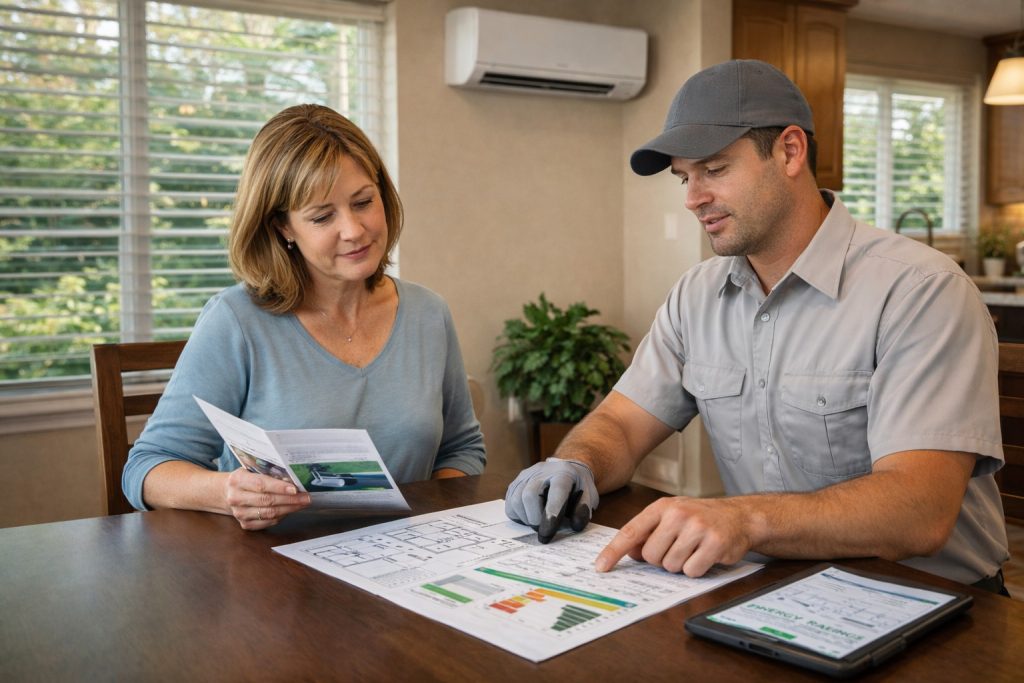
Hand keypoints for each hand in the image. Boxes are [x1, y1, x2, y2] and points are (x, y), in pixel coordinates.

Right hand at [224, 468, 310, 529]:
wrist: (226, 492)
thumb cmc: (246, 478)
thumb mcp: (252, 470)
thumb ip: (268, 473)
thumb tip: (292, 479)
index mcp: (237, 480)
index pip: (261, 484)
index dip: (279, 487)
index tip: (295, 489)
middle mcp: (235, 497)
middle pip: (267, 500)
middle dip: (290, 500)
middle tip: (306, 497)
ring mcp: (239, 513)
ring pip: (269, 513)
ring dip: (289, 509)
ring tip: (302, 504)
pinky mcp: (244, 524)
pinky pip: (267, 522)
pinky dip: (281, 517)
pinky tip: (290, 510)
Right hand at [505, 458, 597, 542]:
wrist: (565, 469)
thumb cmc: (577, 487)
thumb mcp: (589, 496)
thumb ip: (583, 510)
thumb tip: (575, 525)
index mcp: (563, 473)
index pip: (556, 491)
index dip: (551, 513)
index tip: (547, 533)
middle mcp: (541, 471)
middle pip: (529, 495)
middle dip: (535, 518)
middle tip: (544, 530)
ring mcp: (526, 476)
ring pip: (516, 500)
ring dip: (526, 518)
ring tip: (538, 522)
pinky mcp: (515, 483)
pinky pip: (510, 504)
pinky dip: (518, 515)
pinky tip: (530, 516)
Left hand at [595, 497, 751, 575]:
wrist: (739, 516)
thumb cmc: (700, 518)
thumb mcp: (672, 518)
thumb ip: (649, 533)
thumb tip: (631, 552)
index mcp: (662, 507)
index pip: (631, 531)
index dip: (613, 551)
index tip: (601, 566)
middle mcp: (678, 514)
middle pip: (651, 555)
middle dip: (662, 559)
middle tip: (678, 548)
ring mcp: (697, 528)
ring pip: (671, 565)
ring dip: (681, 564)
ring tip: (694, 549)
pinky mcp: (714, 543)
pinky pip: (692, 571)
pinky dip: (697, 569)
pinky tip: (705, 555)